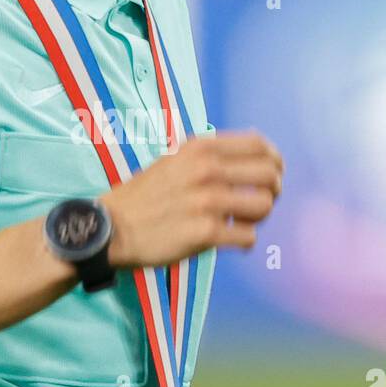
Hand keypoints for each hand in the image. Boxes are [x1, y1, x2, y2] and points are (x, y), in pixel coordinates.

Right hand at [100, 129, 283, 270]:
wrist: (112, 227)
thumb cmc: (147, 195)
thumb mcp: (176, 159)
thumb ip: (212, 155)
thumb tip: (258, 152)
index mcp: (201, 148)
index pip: (260, 145)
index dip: (274, 161)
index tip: (272, 175)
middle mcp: (207, 170)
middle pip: (270, 175)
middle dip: (273, 191)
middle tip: (259, 203)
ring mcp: (207, 202)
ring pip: (264, 206)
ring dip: (258, 218)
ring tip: (242, 222)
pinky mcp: (204, 233)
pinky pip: (247, 237)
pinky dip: (245, 241)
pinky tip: (232, 240)